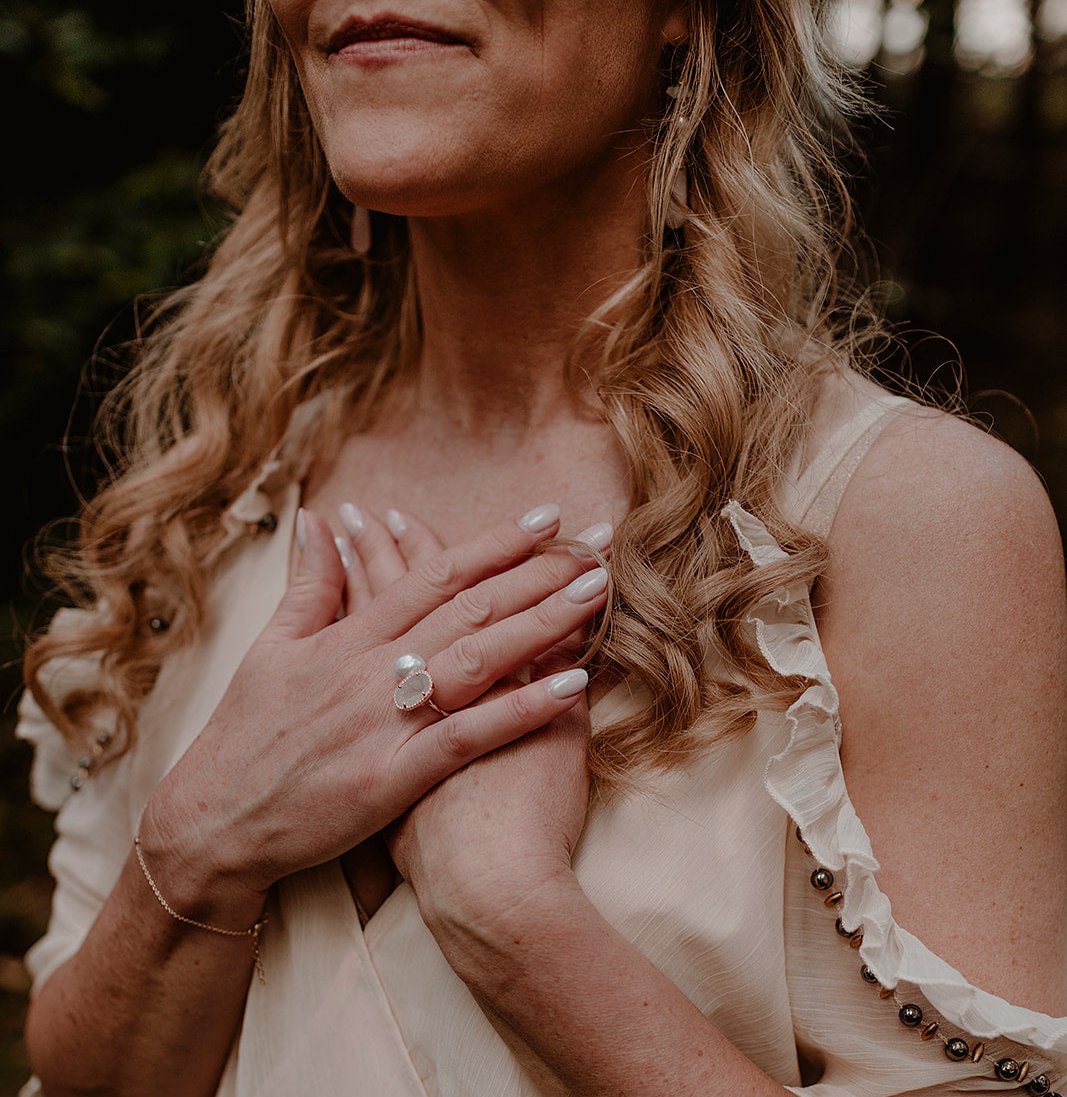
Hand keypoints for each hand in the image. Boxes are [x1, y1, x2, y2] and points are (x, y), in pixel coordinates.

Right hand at [139, 502, 606, 925]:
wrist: (214, 824)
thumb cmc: (246, 734)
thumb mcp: (270, 648)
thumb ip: (307, 583)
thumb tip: (317, 520)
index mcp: (348, 636)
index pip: (434, 576)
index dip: (493, 544)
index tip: (545, 517)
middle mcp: (373, 669)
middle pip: (469, 609)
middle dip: (538, 572)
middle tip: (596, 544)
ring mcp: (385, 722)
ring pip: (476, 660)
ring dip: (541, 624)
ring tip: (596, 595)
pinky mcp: (394, 777)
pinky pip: (469, 735)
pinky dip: (520, 709)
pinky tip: (570, 686)